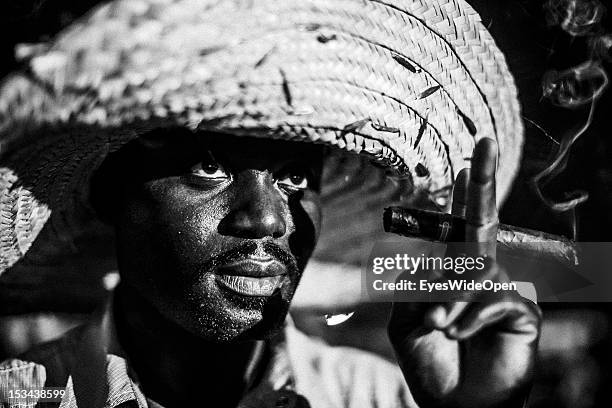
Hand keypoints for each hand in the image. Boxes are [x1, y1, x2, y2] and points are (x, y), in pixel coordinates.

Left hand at [387, 138, 541, 407]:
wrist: (454, 404)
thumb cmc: (430, 362)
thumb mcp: (407, 321)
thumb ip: (415, 288)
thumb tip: (437, 269)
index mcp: (451, 273)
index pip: (457, 228)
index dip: (461, 196)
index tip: (465, 164)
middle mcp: (479, 274)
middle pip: (482, 221)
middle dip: (481, 181)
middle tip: (484, 142)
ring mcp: (502, 290)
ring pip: (475, 271)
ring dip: (449, 300)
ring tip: (438, 327)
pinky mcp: (522, 311)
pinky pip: (492, 299)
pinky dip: (468, 317)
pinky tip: (455, 333)